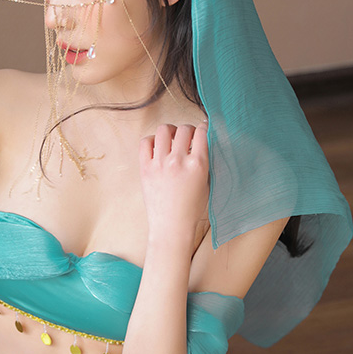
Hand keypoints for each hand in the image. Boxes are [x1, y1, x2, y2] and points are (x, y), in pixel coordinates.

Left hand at [139, 122, 209, 246]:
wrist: (172, 226)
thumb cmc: (191, 208)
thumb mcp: (207, 184)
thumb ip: (205, 162)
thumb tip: (203, 143)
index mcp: (198, 165)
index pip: (202, 132)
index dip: (204, 127)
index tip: (203, 129)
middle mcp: (178, 161)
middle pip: (184, 129)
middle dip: (188, 130)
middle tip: (188, 137)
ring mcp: (160, 164)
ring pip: (164, 130)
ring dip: (171, 131)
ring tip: (172, 139)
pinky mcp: (145, 168)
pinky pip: (146, 142)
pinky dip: (152, 140)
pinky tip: (158, 147)